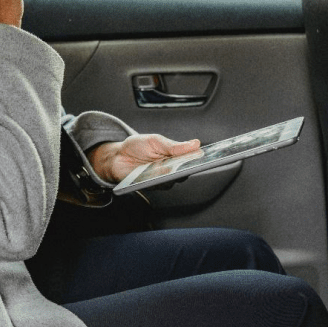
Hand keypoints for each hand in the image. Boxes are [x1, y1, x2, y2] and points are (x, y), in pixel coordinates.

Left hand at [87, 134, 201, 183]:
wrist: (116, 157)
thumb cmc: (136, 146)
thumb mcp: (155, 140)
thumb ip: (173, 145)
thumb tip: (196, 144)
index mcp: (175, 154)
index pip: (193, 157)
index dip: (203, 157)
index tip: (212, 154)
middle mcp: (172, 168)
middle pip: (187, 170)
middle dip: (192, 166)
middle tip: (195, 162)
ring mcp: (163, 178)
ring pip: (176, 179)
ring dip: (175, 173)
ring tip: (173, 167)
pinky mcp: (153, 186)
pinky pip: (161, 185)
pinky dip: (161, 180)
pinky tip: (158, 174)